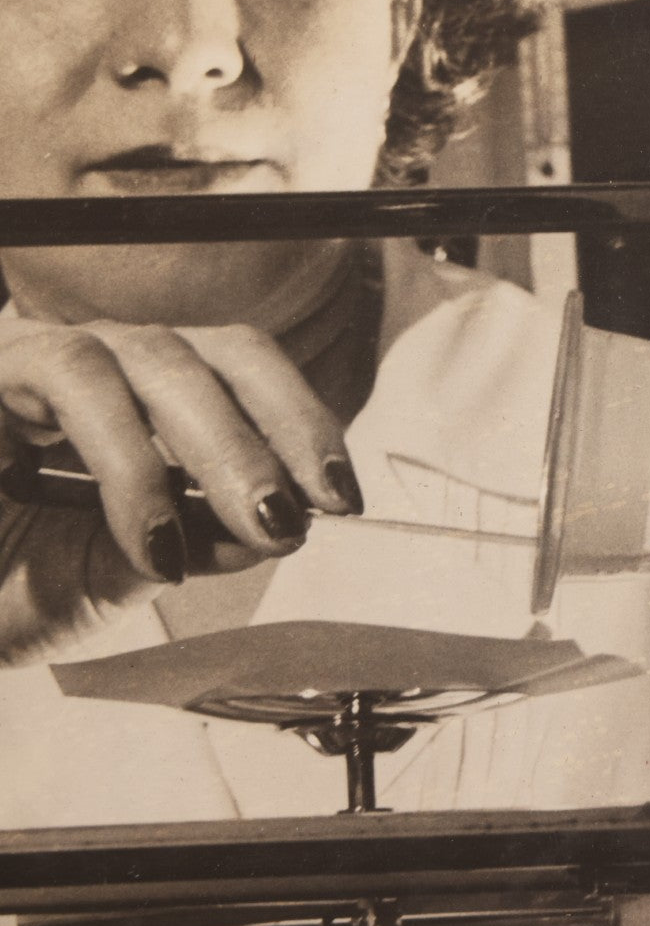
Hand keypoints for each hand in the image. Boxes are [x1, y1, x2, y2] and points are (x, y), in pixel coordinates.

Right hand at [0, 317, 360, 664]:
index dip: (301, 418)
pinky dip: (130, 463)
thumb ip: (191, 541)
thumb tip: (277, 523)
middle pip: (212, 353)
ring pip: (148, 358)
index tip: (342, 493)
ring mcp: (32, 354)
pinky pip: (71, 380)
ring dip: (216, 446)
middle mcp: (93, 361)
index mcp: (138, 397)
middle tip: (308, 512)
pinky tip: (154, 539)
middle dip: (274, 433)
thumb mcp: (107, 572)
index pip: (240, 371)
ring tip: (251, 527)